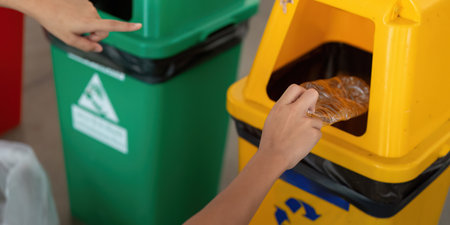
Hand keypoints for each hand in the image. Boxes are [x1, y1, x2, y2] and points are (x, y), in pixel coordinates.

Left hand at [24, 0, 140, 51]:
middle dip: (96, 36)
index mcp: (88, 23)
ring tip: (73, 25)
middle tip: (80, 37)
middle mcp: (92, 13)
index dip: (127, 27)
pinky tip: (72, 18)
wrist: (43, 4)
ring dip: (89, 27)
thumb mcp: (68, 40)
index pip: (112, 26)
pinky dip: (85, 20)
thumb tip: (99, 49)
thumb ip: (86, 47)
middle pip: (103, 30)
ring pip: (97, 23)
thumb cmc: (54, 22)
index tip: (139, 26)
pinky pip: (91, 15)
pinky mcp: (86, 2)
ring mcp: (89, 6)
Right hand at [258, 84, 321, 169]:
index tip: (302, 100)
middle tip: (310, 110)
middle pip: (312, 93)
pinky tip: (302, 143)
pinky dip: (312, 138)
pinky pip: (318, 132)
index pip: (295, 88)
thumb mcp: (272, 119)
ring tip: (299, 138)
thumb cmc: (271, 142)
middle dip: (313, 101)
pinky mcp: (313, 133)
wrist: (273, 157)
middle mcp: (293, 111)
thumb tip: (296, 105)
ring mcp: (304, 121)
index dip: (301, 92)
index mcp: (281, 107)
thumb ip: (284, 110)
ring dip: (311, 128)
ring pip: (317, 120)